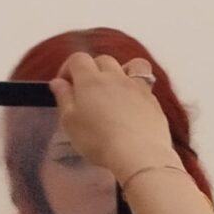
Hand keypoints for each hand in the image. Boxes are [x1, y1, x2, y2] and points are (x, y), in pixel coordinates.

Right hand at [50, 52, 178, 181]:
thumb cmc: (100, 140)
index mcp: (91, 80)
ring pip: (133, 65)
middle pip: (104, 60)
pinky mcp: (154, 102)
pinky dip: (137, 90)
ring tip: (116, 87)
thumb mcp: (70, 121)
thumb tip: (59, 82)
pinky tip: (132, 106)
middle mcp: (116, 78)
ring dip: (123, 70)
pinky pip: (146, 86)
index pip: (78, 59)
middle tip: (87, 90)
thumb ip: (64, 97)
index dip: (69, 68)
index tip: (66, 84)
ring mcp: (138, 88)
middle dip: (93, 69)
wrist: (138, 154)